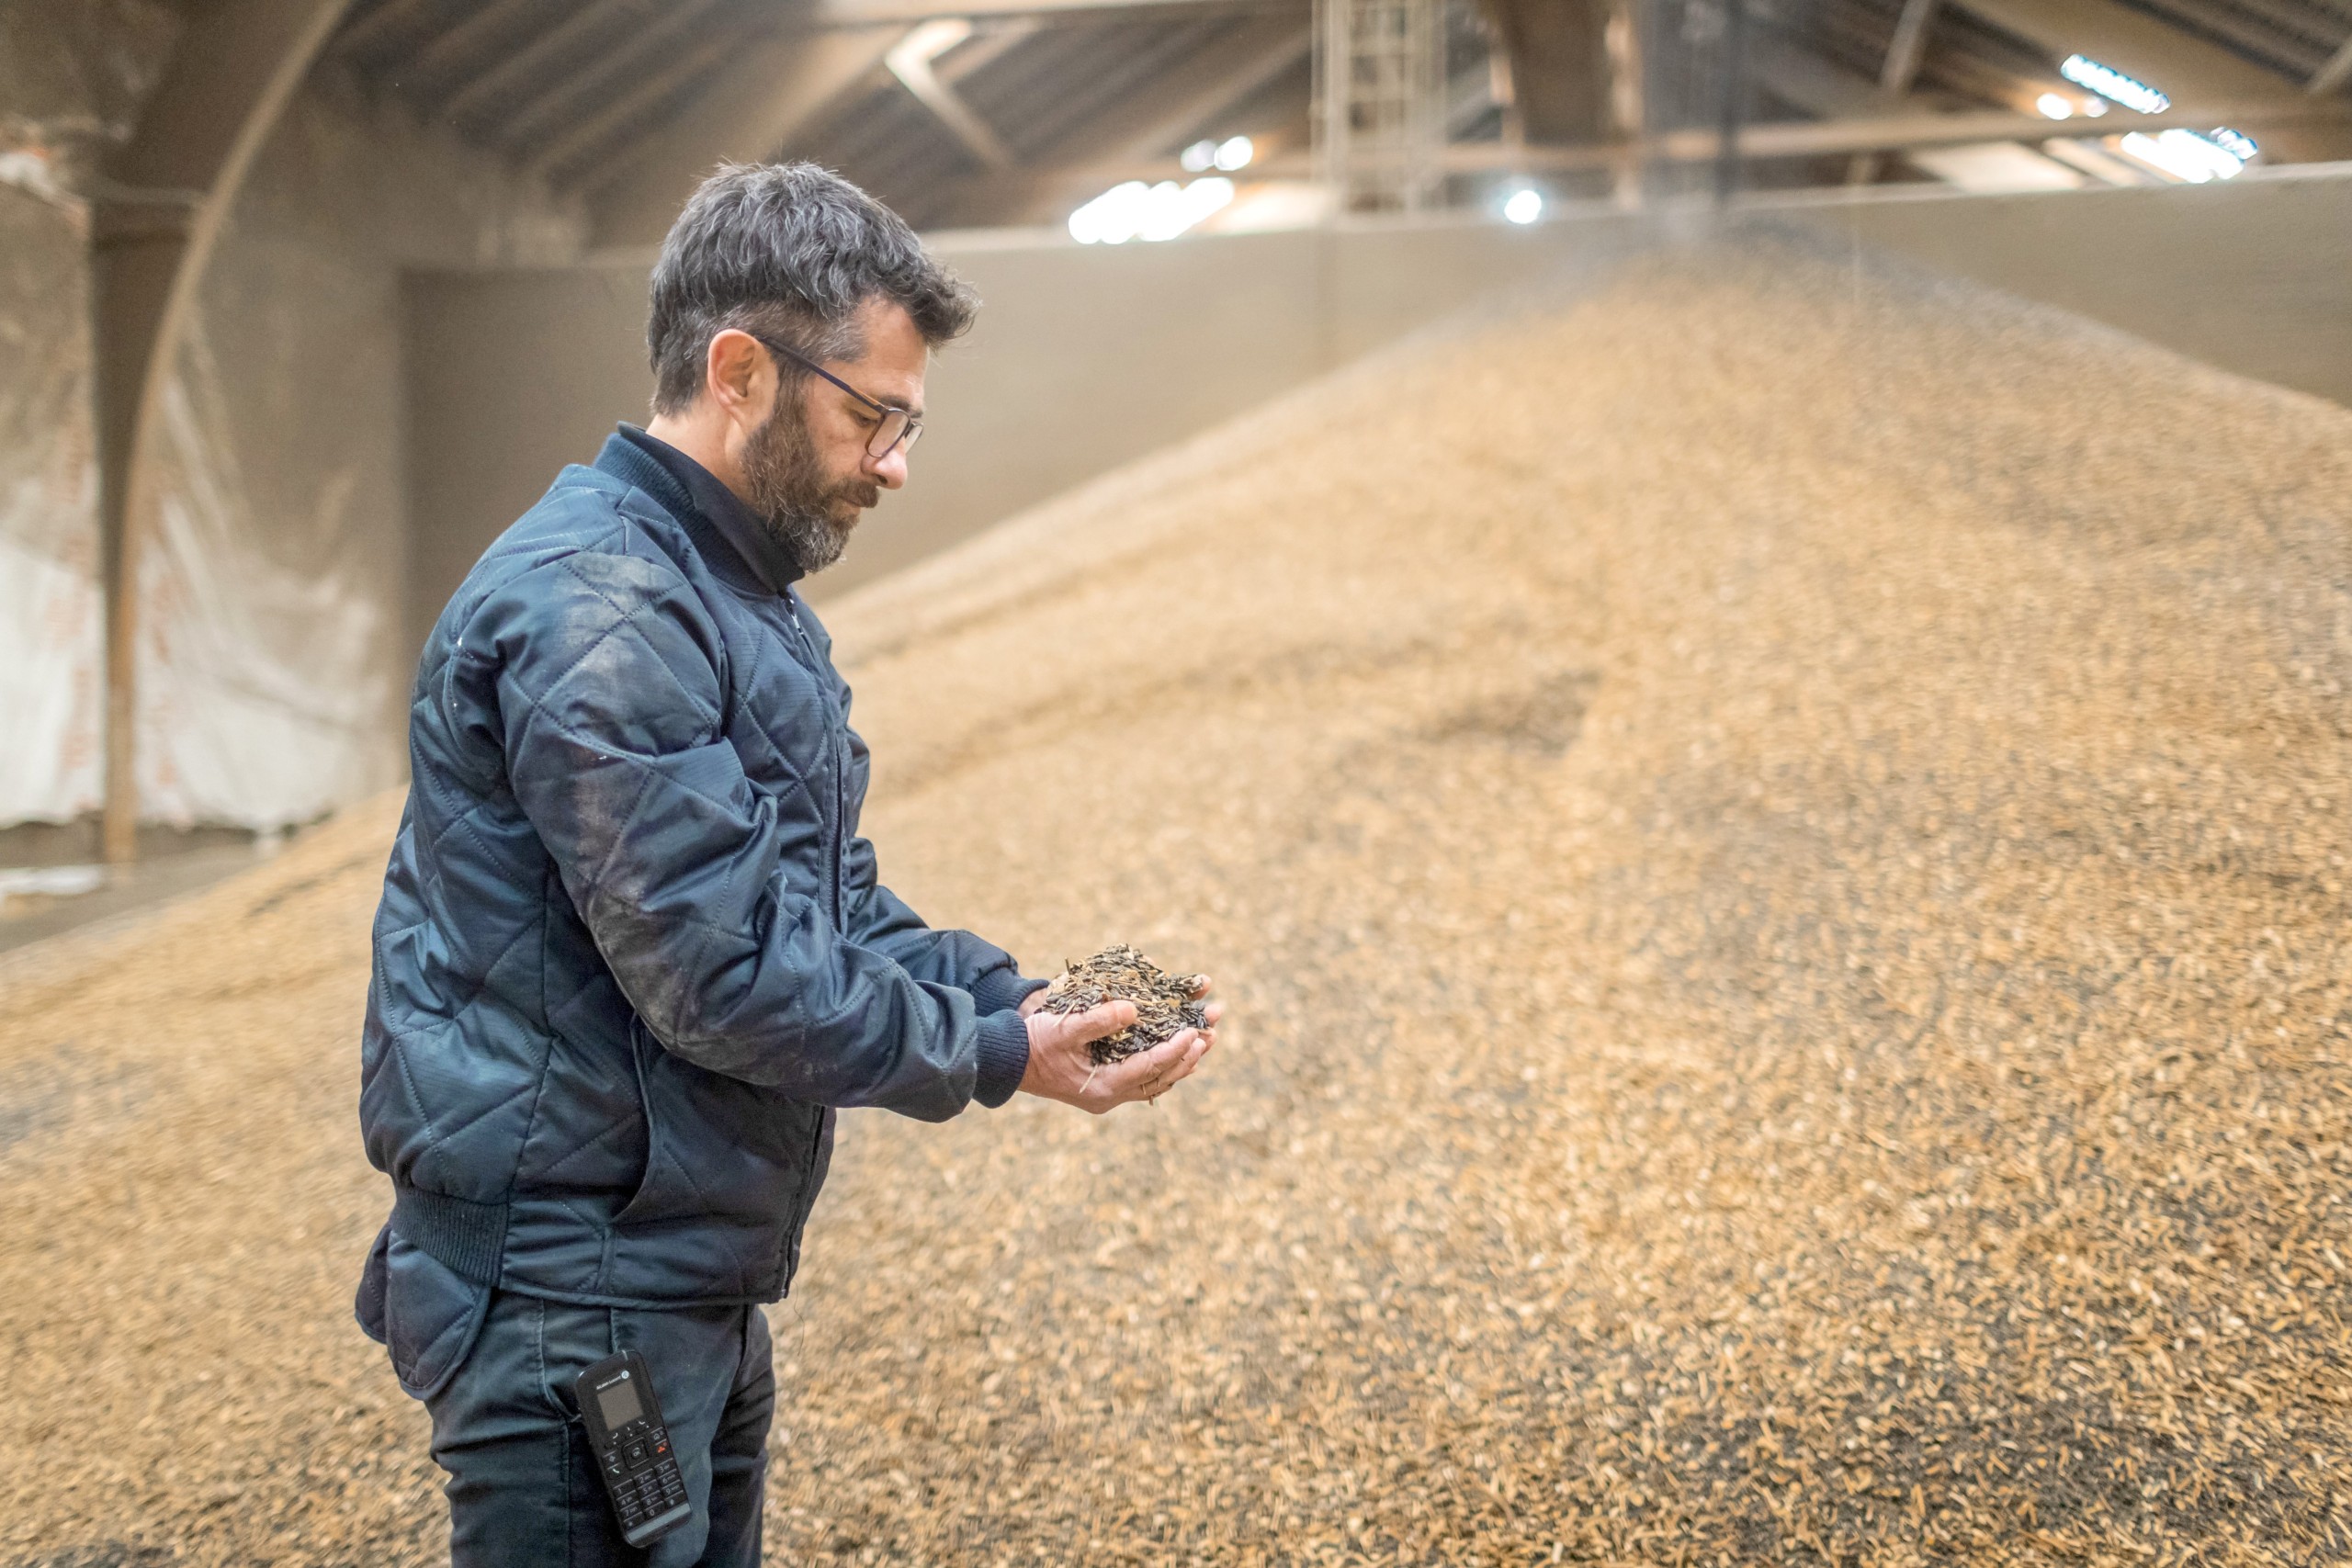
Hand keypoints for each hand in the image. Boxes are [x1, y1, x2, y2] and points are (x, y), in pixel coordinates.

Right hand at [1018, 988, 1219, 1113]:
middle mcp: (1112, 1096)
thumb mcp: (1064, 1028)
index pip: (1151, 1068)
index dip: (1176, 1049)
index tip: (1196, 1031)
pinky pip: (1146, 1079)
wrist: (1008, 1062)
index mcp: (1104, 1086)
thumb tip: (1135, 1009)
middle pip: (1163, 1077)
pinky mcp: (1106, 1086)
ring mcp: (1110, 1094)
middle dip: (1191, 1053)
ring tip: (1207, 1038)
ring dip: (1183, 1059)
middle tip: (1213, 1030)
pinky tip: (1179, 1052)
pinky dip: (1165, 1065)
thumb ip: (1099, 1020)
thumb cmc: (1034, 1043)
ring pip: (1158, 1081)